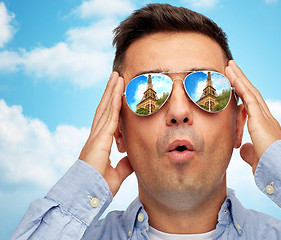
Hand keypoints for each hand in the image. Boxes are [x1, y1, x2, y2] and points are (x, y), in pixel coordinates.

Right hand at [79, 72, 132, 195]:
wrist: (88, 195)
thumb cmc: (98, 187)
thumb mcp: (118, 173)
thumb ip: (125, 164)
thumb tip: (133, 159)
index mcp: (100, 142)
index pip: (107, 118)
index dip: (112, 104)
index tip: (118, 92)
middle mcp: (97, 136)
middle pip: (104, 108)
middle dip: (110, 91)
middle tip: (116, 76)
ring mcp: (96, 136)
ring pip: (105, 108)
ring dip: (111, 91)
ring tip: (117, 76)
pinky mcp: (99, 140)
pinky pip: (108, 118)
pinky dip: (113, 104)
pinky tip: (118, 92)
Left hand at [226, 60, 280, 173]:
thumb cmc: (271, 168)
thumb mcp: (256, 157)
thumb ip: (249, 151)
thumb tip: (242, 148)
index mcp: (266, 127)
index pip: (253, 106)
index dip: (245, 94)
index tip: (236, 85)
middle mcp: (267, 118)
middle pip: (252, 94)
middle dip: (242, 80)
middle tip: (232, 67)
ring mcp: (265, 117)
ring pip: (250, 91)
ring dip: (239, 77)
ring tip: (230, 66)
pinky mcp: (260, 118)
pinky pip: (248, 97)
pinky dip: (240, 85)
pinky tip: (231, 75)